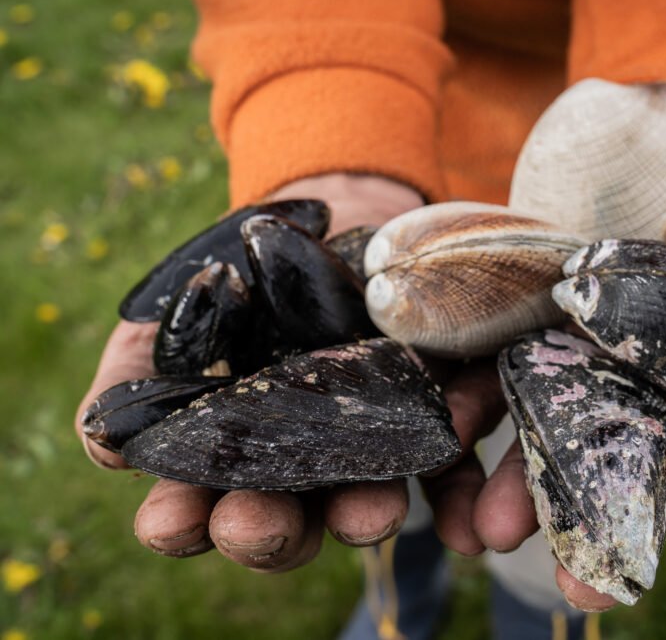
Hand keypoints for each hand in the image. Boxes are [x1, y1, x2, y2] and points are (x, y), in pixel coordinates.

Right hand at [75, 173, 448, 570]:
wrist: (310, 226)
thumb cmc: (227, 278)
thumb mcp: (172, 317)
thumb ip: (137, 380)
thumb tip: (107, 446)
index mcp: (232, 461)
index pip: (199, 512)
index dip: (182, 523)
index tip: (169, 520)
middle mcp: (299, 471)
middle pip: (286, 525)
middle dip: (268, 532)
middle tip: (255, 523)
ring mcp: (368, 448)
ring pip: (365, 502)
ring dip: (364, 516)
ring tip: (367, 513)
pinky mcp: (431, 415)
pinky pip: (450, 463)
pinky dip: (459, 494)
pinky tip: (463, 517)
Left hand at [470, 187, 665, 610]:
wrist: (626, 206)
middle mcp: (648, 421)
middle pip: (637, 494)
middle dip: (609, 538)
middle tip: (585, 586)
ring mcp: (579, 398)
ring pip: (552, 464)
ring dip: (523, 498)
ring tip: (491, 530)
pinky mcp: (517, 362)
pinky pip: (489, 403)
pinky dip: (466, 420)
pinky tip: (445, 443)